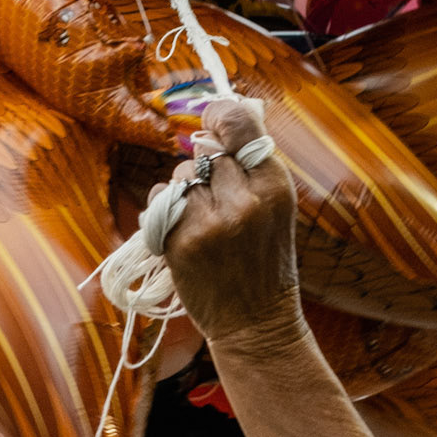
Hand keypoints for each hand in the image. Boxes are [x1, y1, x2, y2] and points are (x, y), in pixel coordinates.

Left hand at [159, 98, 306, 358]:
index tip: (213, 119)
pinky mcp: (182, 241)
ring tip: (205, 221)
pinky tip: (183, 230)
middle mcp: (246, 200)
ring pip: (182, 174)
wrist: (256, 323)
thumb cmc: (264, 262)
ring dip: (186, 190)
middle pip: (206, 151)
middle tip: (217, 198)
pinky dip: (165, 209)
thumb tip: (216, 124)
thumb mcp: (275, 208)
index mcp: (276, 186)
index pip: (240, 123)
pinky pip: (160, 198)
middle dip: (205, 167)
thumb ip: (251, 167)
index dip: (221, 113)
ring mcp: (212, 221)